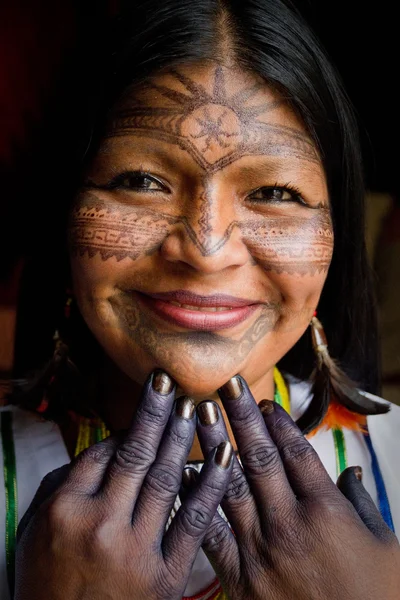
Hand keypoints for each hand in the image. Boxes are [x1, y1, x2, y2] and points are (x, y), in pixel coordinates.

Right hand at [15, 370, 232, 599]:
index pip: (100, 453)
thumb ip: (62, 486)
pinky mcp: (165, 576)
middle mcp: (100, 524)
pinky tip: (223, 453)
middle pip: (135, 454)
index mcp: (65, 510)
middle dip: (155, 413)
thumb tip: (101, 449)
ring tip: (194, 406)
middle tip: (169, 383)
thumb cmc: (47, 586)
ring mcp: (135, 550)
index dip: (122, 431)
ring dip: (181, 438)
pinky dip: (210, 485)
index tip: (139, 418)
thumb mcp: (34, 532)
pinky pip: (193, 521)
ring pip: (165, 479)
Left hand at [193, 375, 399, 599]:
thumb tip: (351, 474)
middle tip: (227, 385)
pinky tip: (185, 475)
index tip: (264, 400)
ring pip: (231, 486)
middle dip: (242, 417)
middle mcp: (290, 524)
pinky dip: (197, 501)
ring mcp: (261, 551)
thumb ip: (364, 506)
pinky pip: (212, 533)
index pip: (297, 453)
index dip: (279, 423)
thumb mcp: (386, 548)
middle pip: (261, 458)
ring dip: (214, 447)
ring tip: (200, 414)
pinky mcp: (241, 579)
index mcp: (328, 512)